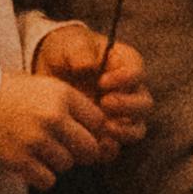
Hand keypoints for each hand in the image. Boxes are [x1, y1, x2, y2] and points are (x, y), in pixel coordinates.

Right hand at [0, 66, 130, 178]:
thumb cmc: (9, 93)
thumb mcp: (45, 87)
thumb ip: (72, 106)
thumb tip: (101, 133)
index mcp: (62, 95)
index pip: (98, 122)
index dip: (93, 131)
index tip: (82, 134)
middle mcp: (53, 117)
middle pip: (90, 148)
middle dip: (81, 152)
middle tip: (66, 149)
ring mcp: (37, 140)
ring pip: (67, 165)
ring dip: (57, 162)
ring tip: (39, 151)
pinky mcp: (19, 160)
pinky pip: (47, 180)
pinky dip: (41, 176)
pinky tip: (30, 164)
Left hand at [30, 19, 156, 137]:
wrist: (48, 74)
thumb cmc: (65, 51)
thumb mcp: (69, 44)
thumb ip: (78, 50)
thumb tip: (87, 65)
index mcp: (126, 65)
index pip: (137, 73)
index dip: (125, 79)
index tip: (102, 81)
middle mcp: (129, 92)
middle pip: (144, 104)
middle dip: (128, 106)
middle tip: (105, 103)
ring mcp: (120, 116)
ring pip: (136, 129)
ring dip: (124, 131)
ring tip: (104, 127)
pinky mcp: (106, 134)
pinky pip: (116, 147)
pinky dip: (109, 149)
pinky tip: (95, 146)